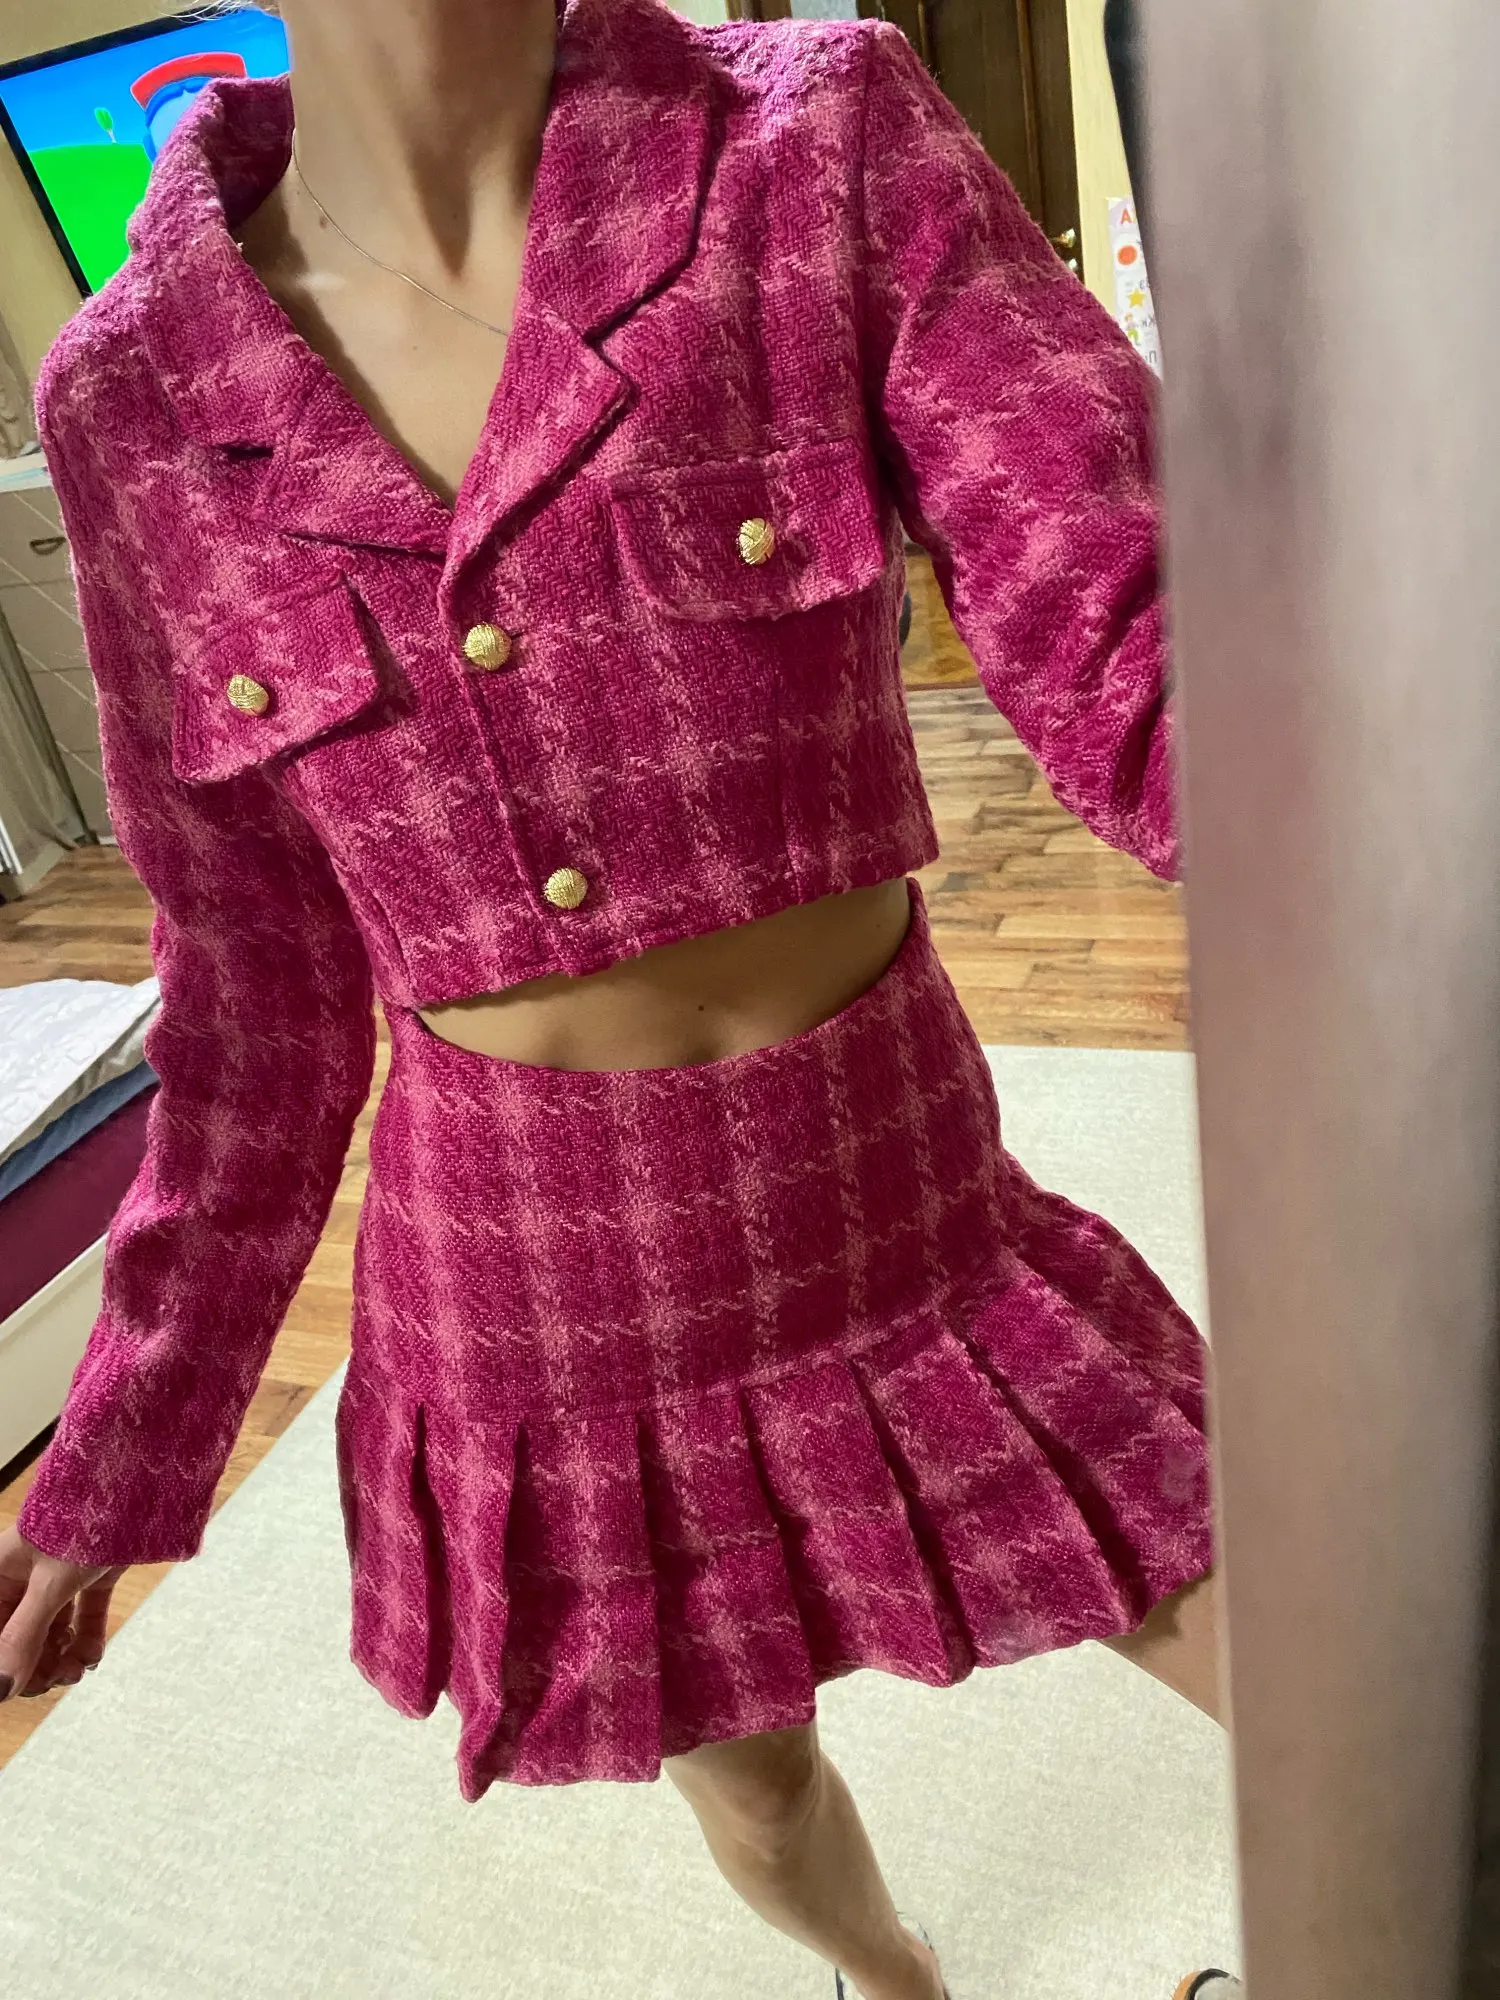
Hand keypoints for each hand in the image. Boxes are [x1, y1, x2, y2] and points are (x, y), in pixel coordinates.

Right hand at [0, 1525, 122, 1701]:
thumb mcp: (50, 1582)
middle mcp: (25, 1574)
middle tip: (57, 1679)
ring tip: (77, 1669)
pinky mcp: (93, 1572)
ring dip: (61, 1656)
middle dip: (35, 1664)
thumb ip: (24, 1635)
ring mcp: (61, 1574)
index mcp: (1, 1572)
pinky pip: (83, 1614)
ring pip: (52, 1629)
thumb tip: (1, 1688)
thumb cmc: (85, 1517)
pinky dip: (87, 1637)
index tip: (23, 1688)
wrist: (137, 1476)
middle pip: (19, 1635)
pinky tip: (92, 1656)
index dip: (5, 1662)